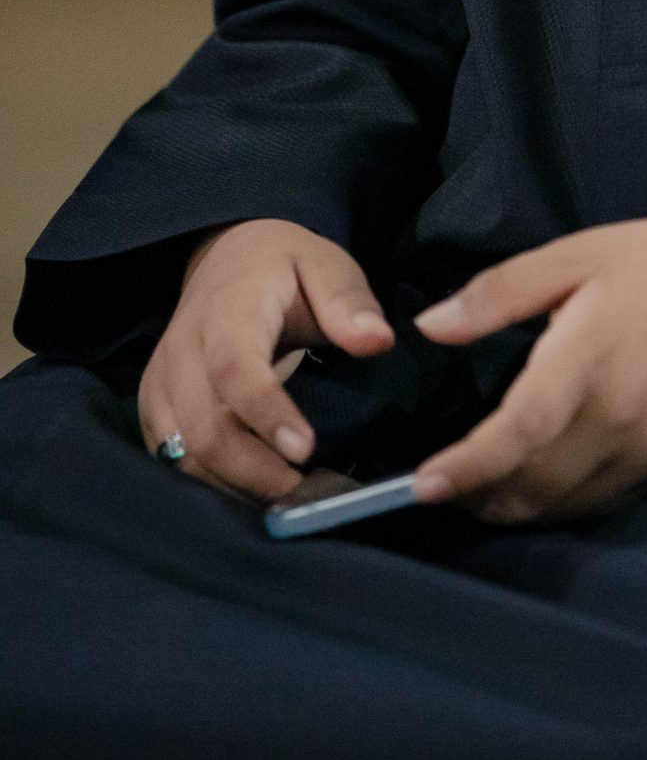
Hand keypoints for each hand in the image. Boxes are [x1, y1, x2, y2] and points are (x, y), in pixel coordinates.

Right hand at [137, 219, 394, 500]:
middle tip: (307, 493)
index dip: (267, 414)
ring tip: (289, 499)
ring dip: (234, 487)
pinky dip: (212, 485)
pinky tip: (254, 494)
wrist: (225, 259)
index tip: (306, 449)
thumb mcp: (325, 264)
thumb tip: (378, 340)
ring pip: (183, 455)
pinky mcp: (154, 409)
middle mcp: (182, 350)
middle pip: (204, 428)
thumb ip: (349, 302)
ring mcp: (161, 383)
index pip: (235, 370)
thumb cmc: (283, 267)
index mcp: (226, 310)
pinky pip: (172, 460)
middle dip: (254, 472)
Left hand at [409, 207, 646, 523]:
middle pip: (530, 487)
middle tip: (437, 486)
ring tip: (477, 492)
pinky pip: (599, 505)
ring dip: (513, 508)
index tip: (420, 484)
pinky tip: (537, 490)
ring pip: (562, 506)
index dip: (464, 469)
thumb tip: (431, 325)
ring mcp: (644, 450)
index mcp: (587, 364)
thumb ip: (499, 293)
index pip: (513, 437)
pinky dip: (558, 508)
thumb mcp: (577, 254)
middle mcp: (615, 421)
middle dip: (476, 497)